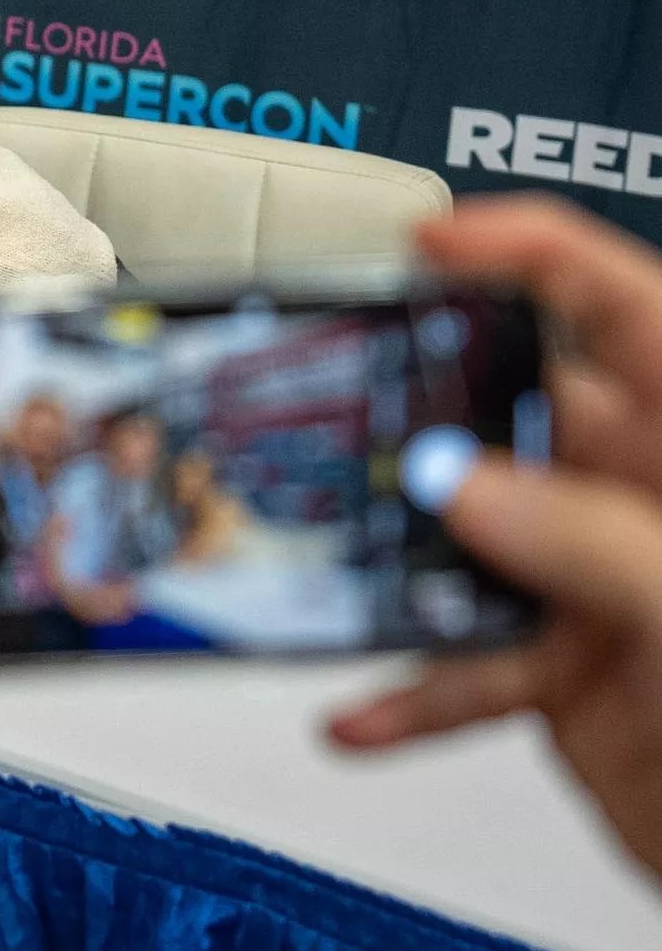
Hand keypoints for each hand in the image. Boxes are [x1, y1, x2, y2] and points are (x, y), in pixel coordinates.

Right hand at [329, 196, 661, 879]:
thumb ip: (595, 542)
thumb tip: (464, 482)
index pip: (615, 306)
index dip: (522, 252)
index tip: (425, 243)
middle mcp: (644, 504)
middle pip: (511, 418)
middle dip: (416, 416)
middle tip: (330, 409)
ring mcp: (602, 586)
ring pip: (467, 546)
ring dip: (390, 564)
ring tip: (320, 558)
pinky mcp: (569, 673)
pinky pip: (464, 665)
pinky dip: (405, 689)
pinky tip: (359, 707)